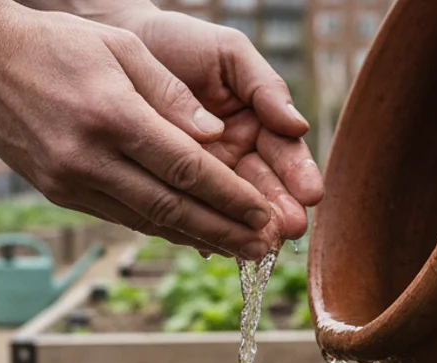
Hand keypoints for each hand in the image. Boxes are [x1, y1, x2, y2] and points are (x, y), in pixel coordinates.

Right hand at [0, 6, 278, 259]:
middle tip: (266, 249)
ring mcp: (70, 181)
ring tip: (241, 252)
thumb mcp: (123, 48)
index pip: (186, 168)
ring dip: (198, 239)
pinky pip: (122, 216)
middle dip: (224, 231)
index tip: (265, 214)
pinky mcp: (59, 193)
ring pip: (147, 220)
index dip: (231, 197)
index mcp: (113, 115)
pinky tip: (193, 236)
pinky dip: (161, 229)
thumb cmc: (60, 45)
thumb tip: (218, 138)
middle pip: (172, 206)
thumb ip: (172, 95)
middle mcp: (90, 158)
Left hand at [111, 9, 324, 241]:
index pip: (285, 155)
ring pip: (229, 208)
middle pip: (263, 188)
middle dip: (279, 210)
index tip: (310, 194)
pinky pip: (188, 212)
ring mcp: (205, 174)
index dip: (298, 174)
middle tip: (290, 229)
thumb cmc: (183, 43)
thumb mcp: (230, 54)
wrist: (126, 44)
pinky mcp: (173, 187)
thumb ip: (264, 86)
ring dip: (246, 228)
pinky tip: (211, 245)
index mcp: (258, 124)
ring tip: (260, 245)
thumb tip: (298, 125)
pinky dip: (201, 230)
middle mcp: (236, 155)